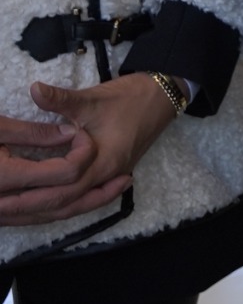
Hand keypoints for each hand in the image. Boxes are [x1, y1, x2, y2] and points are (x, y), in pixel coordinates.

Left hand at [12, 77, 179, 224]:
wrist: (164, 96)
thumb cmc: (130, 98)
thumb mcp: (93, 98)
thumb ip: (60, 99)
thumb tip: (33, 89)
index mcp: (102, 162)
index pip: (62, 190)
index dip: (30, 198)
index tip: (2, 201)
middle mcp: (107, 176)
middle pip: (65, 204)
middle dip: (30, 209)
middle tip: (0, 211)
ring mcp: (111, 177)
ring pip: (75, 205)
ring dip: (44, 210)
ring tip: (14, 213)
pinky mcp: (112, 174)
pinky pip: (84, 197)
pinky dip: (62, 203)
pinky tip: (45, 203)